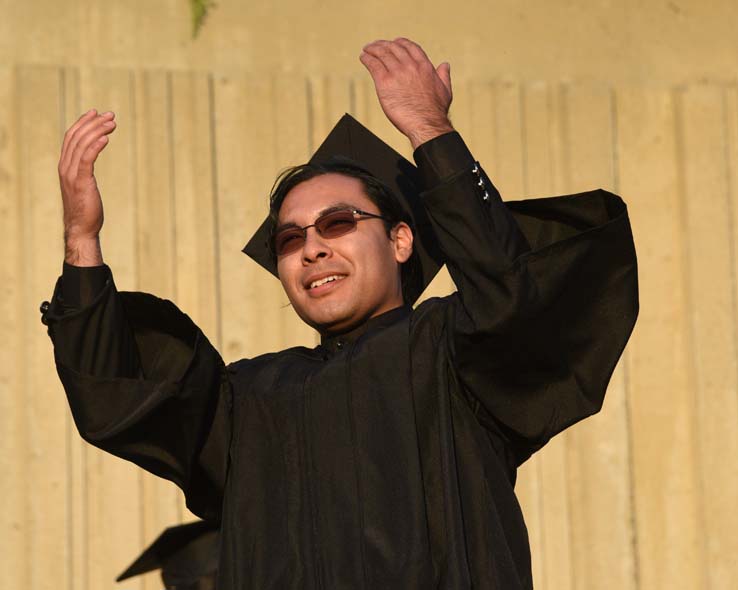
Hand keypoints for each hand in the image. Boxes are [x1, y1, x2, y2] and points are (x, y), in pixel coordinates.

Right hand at [58, 109, 115, 264]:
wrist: (81, 228)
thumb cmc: (86, 209)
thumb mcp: (83, 186)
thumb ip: (83, 172)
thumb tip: (89, 163)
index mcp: (65, 166)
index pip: (71, 137)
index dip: (83, 123)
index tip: (96, 113)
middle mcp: (65, 167)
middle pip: (77, 137)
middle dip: (93, 123)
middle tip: (111, 115)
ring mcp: (72, 174)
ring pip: (82, 144)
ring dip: (98, 131)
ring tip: (112, 123)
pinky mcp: (82, 182)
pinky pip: (87, 159)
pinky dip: (95, 146)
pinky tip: (106, 138)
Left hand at [360, 38, 452, 148]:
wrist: (426, 123)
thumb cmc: (436, 111)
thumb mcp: (445, 89)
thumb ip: (444, 75)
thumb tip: (445, 64)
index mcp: (424, 66)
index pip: (410, 46)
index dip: (400, 43)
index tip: (393, 43)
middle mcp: (410, 66)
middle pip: (393, 48)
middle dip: (383, 44)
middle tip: (375, 46)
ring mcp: (397, 73)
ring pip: (381, 53)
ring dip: (372, 49)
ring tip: (367, 49)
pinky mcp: (385, 82)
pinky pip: (373, 65)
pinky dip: (367, 59)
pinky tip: (363, 57)